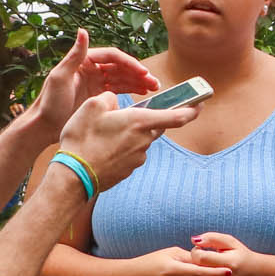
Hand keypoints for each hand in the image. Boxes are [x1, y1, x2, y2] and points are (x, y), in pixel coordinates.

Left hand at [31, 30, 158, 140]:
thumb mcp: (60, 77)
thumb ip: (74, 55)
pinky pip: (119, 89)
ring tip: (154, 87)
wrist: (45, 126)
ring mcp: (96, 82)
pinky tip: (143, 92)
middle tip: (154, 82)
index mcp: (84, 61)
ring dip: (138, 81)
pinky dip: (132, 90)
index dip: (129, 63)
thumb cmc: (50, 102)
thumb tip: (82, 30)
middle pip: (121, 67)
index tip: (143, 72)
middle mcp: (92, 69)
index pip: (113, 57)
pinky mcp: (99, 95)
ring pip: (123, 78)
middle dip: (138, 73)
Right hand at [57, 91, 196, 191]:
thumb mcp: (91, 106)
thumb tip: (115, 103)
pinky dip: (121, 149)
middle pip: (155, 127)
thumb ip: (109, 99)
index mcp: (140, 122)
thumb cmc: (82, 139)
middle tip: (126, 117)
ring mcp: (138, 158)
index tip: (201, 104)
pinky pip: (130, 153)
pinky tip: (101, 149)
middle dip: (146, 120)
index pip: (178, 117)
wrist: (73, 176)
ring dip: (129, 135)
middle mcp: (144, 141)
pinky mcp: (129, 170)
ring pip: (140, 140)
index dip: (192, 109)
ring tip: (103, 135)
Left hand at [189, 232, 266, 275]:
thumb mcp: (230, 242)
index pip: (201, 257)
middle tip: (198, 260)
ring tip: (200, 269)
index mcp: (229, 263)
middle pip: (197, 272)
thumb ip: (212, 238)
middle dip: (192, 264)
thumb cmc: (240, 256)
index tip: (199, 251)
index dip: (196, 252)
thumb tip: (194, 240)